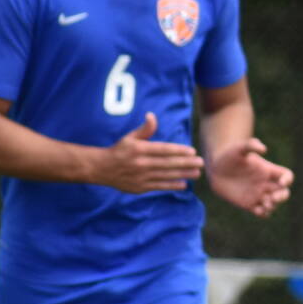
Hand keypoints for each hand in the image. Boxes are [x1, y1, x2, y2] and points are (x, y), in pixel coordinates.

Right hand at [89, 113, 205, 192]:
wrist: (101, 169)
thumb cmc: (119, 150)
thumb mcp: (130, 137)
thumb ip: (144, 129)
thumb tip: (152, 116)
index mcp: (139, 149)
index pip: (163, 150)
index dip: (178, 151)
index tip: (192, 151)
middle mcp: (140, 163)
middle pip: (167, 163)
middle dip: (186, 163)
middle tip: (200, 162)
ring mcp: (140, 177)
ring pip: (165, 176)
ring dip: (183, 175)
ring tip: (196, 173)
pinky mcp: (139, 187)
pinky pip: (159, 186)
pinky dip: (171, 186)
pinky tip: (183, 184)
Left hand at [207, 137, 293, 217]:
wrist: (216, 168)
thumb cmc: (229, 155)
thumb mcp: (239, 148)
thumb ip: (251, 145)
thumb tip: (264, 149)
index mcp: (268, 170)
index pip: (286, 176)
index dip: (287, 180)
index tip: (281, 182)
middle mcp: (266, 183)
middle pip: (284, 193)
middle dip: (282, 197)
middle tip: (273, 198)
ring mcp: (258, 194)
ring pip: (273, 204)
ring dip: (273, 206)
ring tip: (265, 204)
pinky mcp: (249, 204)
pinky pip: (262, 212)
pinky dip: (263, 213)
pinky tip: (257, 210)